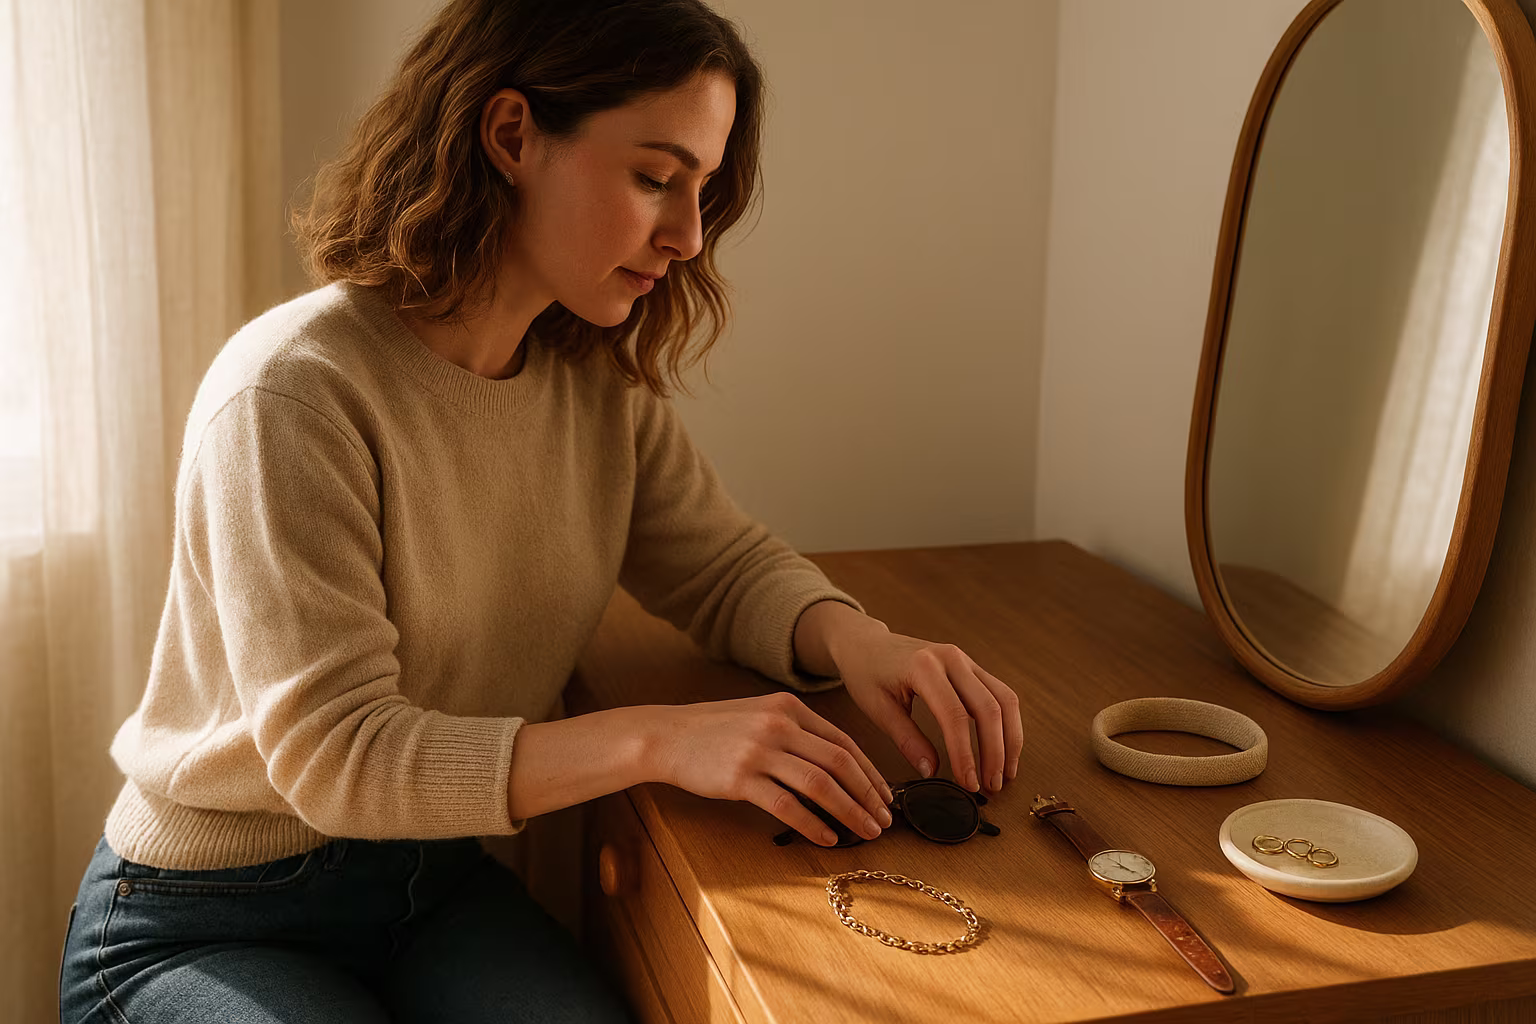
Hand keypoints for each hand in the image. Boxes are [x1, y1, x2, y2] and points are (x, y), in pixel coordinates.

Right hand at [647, 693, 894, 846]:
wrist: (666, 736)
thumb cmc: (714, 731)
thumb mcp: (759, 716)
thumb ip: (795, 732)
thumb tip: (836, 767)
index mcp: (788, 708)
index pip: (843, 742)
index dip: (870, 772)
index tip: (884, 796)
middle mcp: (779, 725)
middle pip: (839, 763)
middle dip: (868, 795)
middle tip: (884, 820)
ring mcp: (759, 750)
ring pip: (820, 785)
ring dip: (850, 812)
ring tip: (865, 832)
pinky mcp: (741, 778)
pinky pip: (787, 805)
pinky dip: (813, 824)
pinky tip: (828, 838)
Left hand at [798, 603, 1022, 793]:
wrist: (867, 643)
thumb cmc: (867, 672)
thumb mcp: (877, 708)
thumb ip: (906, 739)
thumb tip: (932, 771)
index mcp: (923, 667)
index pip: (955, 716)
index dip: (966, 754)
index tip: (969, 784)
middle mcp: (951, 659)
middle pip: (989, 708)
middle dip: (995, 752)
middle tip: (992, 786)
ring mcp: (965, 660)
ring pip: (1005, 699)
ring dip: (1010, 739)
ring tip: (1005, 774)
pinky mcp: (971, 667)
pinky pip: (1000, 694)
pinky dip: (1007, 724)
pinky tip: (1003, 749)